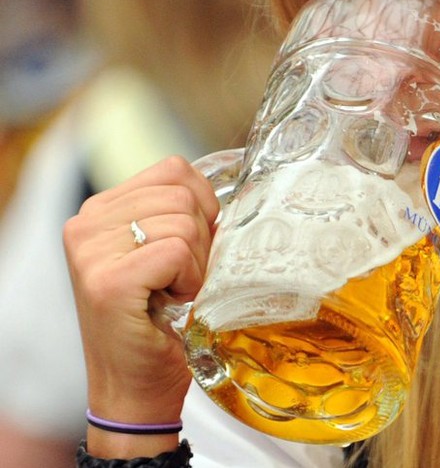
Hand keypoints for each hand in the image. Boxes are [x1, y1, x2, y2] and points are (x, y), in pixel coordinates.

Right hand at [63, 156, 218, 452]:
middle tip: (180, 277)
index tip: (189, 247)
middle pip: (183, 193)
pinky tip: (170, 302)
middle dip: (201, 237)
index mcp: (101, 208)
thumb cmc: (160, 318)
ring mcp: (92, 251)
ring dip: (195, 262)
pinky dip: (189, 279)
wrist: (136, 387)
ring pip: (183, 220)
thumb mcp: (167, 250)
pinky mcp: (108, 280)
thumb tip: (234, 187)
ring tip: (173, 291)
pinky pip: (177, 251)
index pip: (174, 169)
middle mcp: (86, 222)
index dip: (202, 205)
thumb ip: (183, 212)